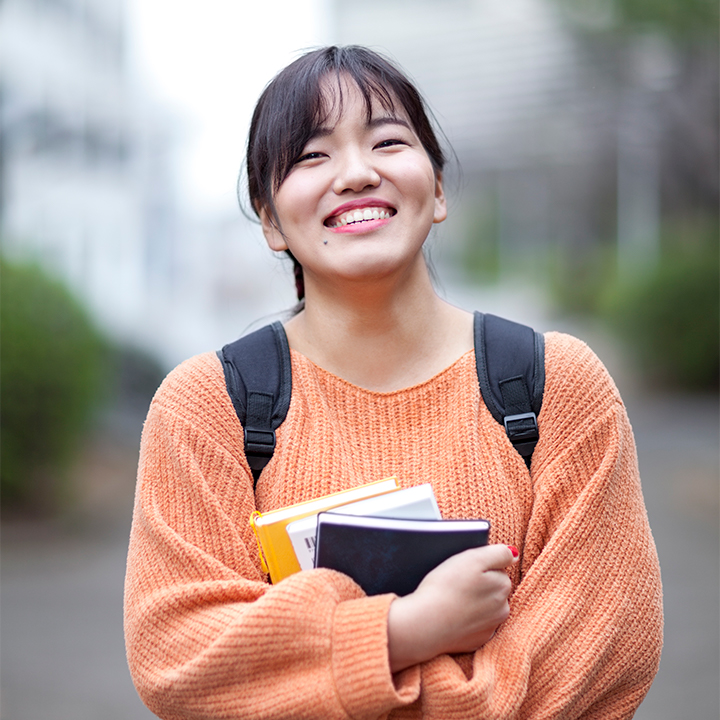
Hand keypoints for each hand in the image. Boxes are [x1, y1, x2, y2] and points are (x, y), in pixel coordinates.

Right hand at [387, 544, 517, 672]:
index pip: (497, 568)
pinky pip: (474, 624)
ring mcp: (489, 627)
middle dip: (479, 584)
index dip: (479, 566)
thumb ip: (498, 553)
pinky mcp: (476, 641)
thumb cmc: (446, 588)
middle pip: (493, 588)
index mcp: (503, 586)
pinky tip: (452, 614)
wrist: (425, 624)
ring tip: (453, 599)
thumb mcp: (473, 558)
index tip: (464, 569)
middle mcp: (502, 609)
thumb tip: (513, 555)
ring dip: (473, 601)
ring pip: (484, 607)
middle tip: (457, 582)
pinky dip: (465, 618)